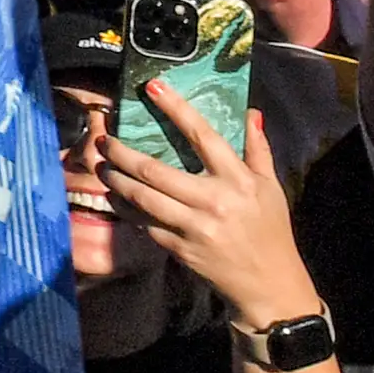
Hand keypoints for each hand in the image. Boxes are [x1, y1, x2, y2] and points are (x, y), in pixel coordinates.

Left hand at [94, 87, 321, 329]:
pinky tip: (116, 197)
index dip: (176, 109)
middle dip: (123, 152)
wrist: (268, 284)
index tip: (153, 88)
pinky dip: (126, 209)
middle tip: (104, 138)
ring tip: (102, 165)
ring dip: (116, 180)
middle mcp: (213, 201)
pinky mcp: (179, 249)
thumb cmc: (270, 230)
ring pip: (142, 198)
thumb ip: (258, 149)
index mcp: (236, 180)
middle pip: (156, 170)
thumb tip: (252, 113)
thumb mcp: (270, 187)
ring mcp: (193, 227)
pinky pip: (145, 223)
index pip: (203, 136)